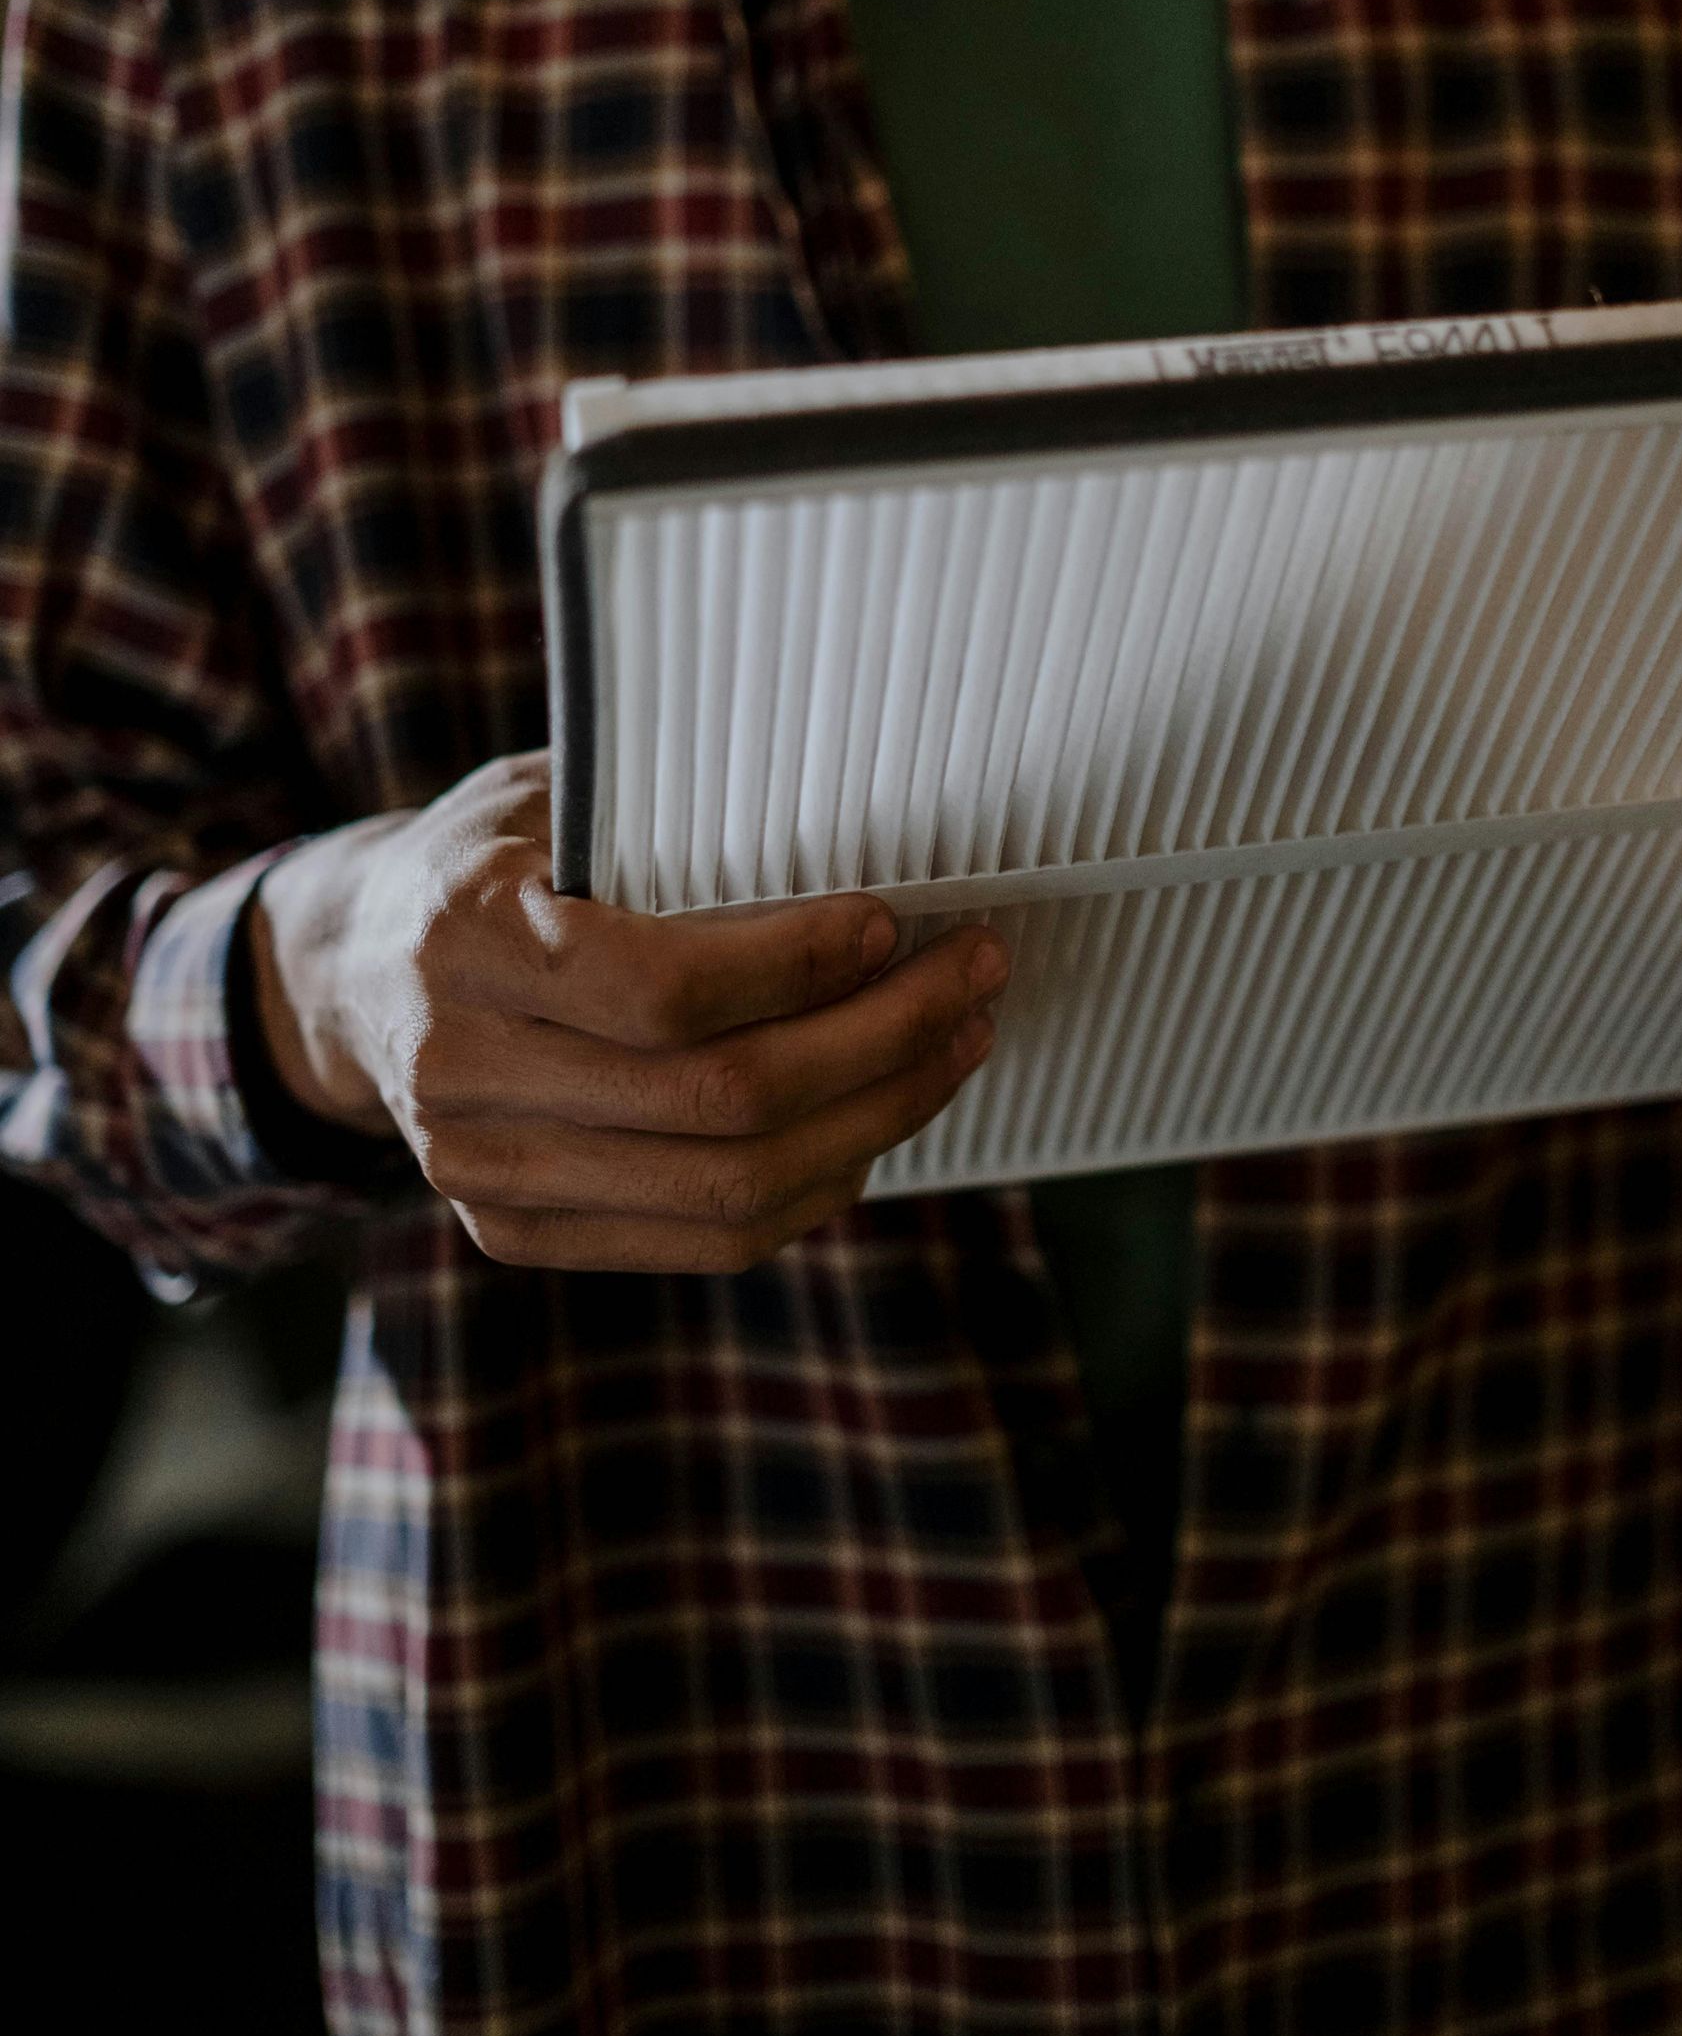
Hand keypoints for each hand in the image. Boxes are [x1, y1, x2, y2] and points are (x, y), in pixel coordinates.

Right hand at [249, 752, 1006, 1269]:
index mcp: (463, 936)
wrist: (354, 973)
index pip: (664, 989)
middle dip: (880, 1041)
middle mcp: (460, 1068)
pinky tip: (875, 1124)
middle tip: (972, 978)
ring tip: (953, 1048)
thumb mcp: (552, 795)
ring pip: (728, 1189)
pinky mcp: (512, 1232)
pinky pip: (702, 1240)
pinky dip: (813, 1188)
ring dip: (874, 1121)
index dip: (799, 967)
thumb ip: (670, 819)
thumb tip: (863, 821)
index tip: (891, 921)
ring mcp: (480, 1170)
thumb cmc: (490, 859)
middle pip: (719, 1101)